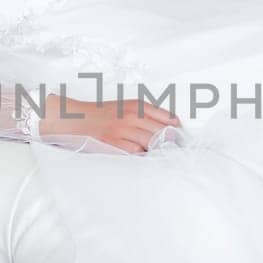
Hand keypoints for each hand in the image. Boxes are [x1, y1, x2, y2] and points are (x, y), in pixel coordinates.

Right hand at [40, 93, 183, 153]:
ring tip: (162, 155)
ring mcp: (123, 130)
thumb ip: (148, 114)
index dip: (177, 129)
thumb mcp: (128, 107)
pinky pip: (135, 152)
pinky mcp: (113, 142)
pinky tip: (143, 156)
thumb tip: (172, 126)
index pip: (167, 118)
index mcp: (138, 106)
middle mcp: (132, 116)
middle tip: (176, 150)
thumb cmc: (106, 114)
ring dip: (158, 150)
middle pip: (162, 131)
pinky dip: (142, 155)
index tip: (181, 137)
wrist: (80, 118)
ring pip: (150, 142)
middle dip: (171, 142)